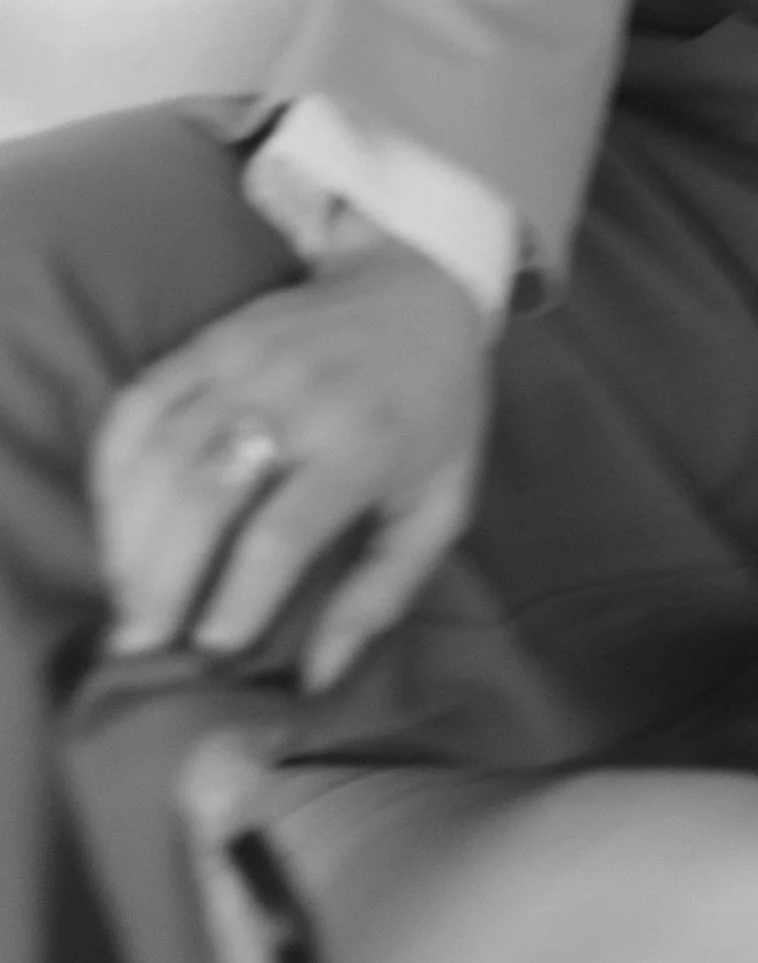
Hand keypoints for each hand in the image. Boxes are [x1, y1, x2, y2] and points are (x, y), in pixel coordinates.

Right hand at [91, 237, 490, 695]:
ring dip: (128, 536)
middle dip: (160, 582)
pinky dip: (112, 469)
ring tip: (127, 597)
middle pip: (202, 497)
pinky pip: (138, 404)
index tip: (213, 648)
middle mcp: (298, 396)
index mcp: (364, 441)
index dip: (236, 600)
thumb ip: (384, 592)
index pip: (280, 533)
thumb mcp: (441, 504)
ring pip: (159, 454)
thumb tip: (319, 678)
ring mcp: (246, 359)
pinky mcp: (210, 339)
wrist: (422, 285)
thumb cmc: (437, 409)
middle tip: (141, 641)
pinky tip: (117, 523)